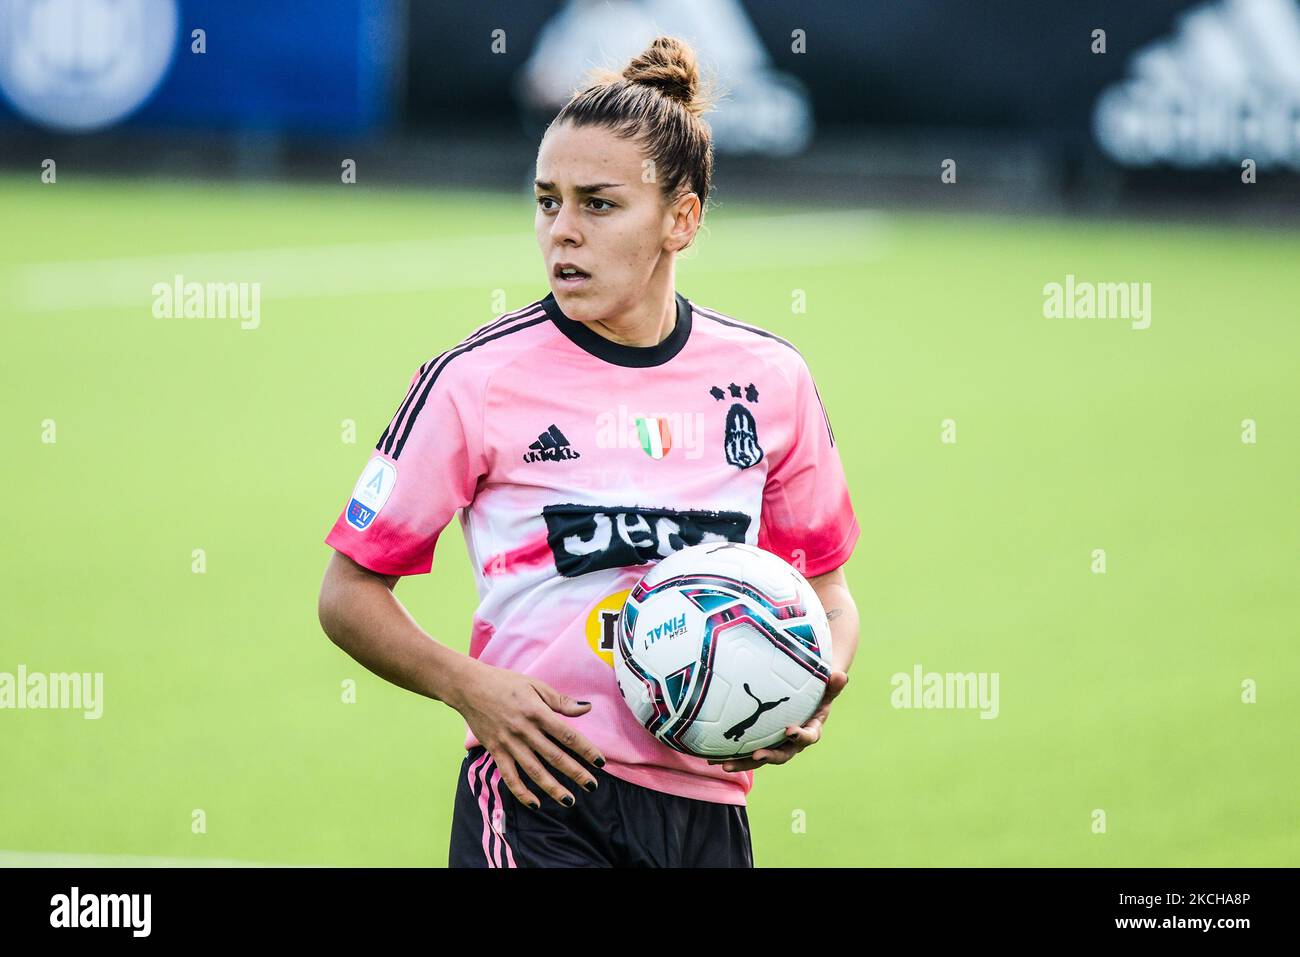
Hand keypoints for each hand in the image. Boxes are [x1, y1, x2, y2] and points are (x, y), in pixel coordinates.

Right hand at [451, 660, 605, 808]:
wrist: (469, 686)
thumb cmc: (505, 682)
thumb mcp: (535, 685)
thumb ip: (560, 701)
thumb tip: (586, 708)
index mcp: (537, 712)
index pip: (567, 734)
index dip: (585, 749)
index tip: (600, 761)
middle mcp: (524, 730)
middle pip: (554, 756)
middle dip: (575, 773)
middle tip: (592, 785)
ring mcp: (508, 743)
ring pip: (534, 770)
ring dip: (552, 787)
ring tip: (569, 800)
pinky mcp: (495, 751)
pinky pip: (509, 776)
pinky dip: (521, 792)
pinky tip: (535, 803)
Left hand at [707, 670, 848, 771]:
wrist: (808, 698)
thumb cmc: (818, 690)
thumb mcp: (827, 687)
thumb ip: (834, 684)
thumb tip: (841, 675)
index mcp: (811, 729)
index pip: (808, 736)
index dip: (800, 736)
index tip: (790, 731)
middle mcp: (793, 742)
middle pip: (782, 754)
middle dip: (769, 756)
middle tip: (756, 756)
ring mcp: (777, 744)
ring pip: (761, 757)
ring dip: (744, 762)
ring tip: (725, 765)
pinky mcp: (763, 743)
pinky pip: (748, 752)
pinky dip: (732, 756)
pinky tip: (712, 759)